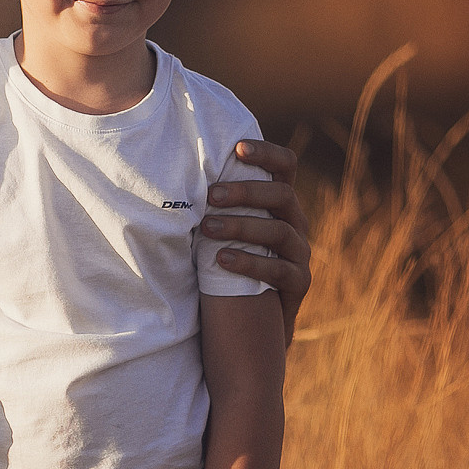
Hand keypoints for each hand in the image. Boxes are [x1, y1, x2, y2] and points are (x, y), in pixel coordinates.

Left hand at [208, 139, 312, 341]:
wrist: (250, 320)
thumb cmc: (226, 260)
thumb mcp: (222, 227)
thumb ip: (212, 201)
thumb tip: (168, 169)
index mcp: (279, 202)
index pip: (285, 166)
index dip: (267, 153)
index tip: (237, 148)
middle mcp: (295, 223)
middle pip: (283, 195)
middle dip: (246, 192)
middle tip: (211, 194)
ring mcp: (300, 254)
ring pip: (280, 231)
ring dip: (242, 227)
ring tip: (207, 228)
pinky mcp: (298, 285)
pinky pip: (281, 271)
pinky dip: (250, 264)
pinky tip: (221, 259)